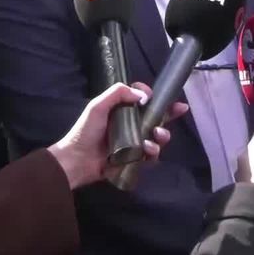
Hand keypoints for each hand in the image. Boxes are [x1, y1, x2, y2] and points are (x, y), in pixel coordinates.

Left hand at [47, 82, 182, 189]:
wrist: (77, 161)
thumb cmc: (86, 131)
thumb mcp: (97, 106)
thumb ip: (117, 93)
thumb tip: (142, 95)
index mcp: (121, 109)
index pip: (141, 98)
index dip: (151, 96)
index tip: (155, 96)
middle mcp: (130, 124)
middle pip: (155, 116)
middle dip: (167, 114)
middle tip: (176, 111)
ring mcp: (133, 141)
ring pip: (157, 136)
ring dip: (162, 134)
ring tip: (156, 136)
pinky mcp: (134, 158)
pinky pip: (150, 155)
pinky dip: (153, 152)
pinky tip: (148, 150)